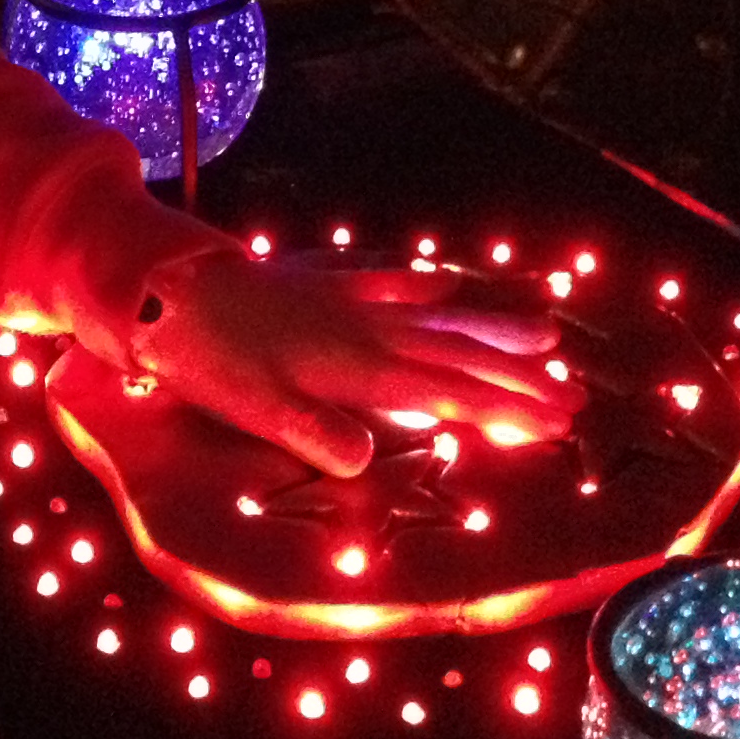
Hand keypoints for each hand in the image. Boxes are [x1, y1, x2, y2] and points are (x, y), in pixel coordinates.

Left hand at [125, 249, 583, 478]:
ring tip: (544, 330)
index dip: (504, 408)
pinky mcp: (323, 279)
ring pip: (437, 313)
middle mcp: (366, 329)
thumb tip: (363, 460)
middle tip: (575, 395)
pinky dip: (426, 282)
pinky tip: (444, 279)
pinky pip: (391, 278)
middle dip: (518, 377)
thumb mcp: (253, 406)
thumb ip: (312, 431)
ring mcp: (348, 299)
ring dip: (490, 325)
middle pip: (458, 354)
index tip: (557, 422)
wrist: (164, 289)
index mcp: (358, 367)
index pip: (448, 393)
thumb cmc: (208, 358)